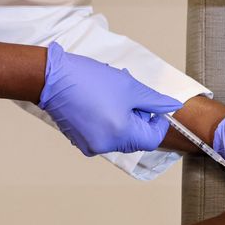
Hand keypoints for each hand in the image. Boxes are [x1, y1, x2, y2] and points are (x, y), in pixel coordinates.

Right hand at [40, 42, 182, 155]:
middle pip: (135, 138)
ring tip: (114, 93)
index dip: (158, 123)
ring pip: (120, 135)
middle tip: (131, 94)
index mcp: (120, 134)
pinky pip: (104, 134)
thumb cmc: (88, 80)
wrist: (52, 78)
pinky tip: (101, 101)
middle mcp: (106, 146)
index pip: (152, 139)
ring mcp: (91, 146)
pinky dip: (108, 120)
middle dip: (138, 117)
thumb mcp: (129, 87)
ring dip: (124, 116)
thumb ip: (154, 100)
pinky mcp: (80, 141)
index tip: (156, 108)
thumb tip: (173, 106)